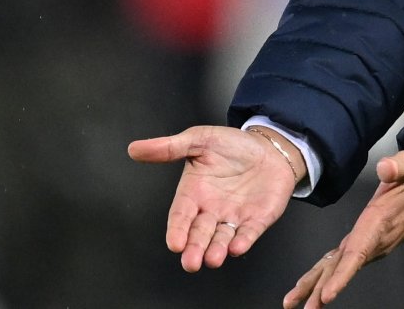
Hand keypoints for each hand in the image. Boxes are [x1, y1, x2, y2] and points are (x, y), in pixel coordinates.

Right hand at [128, 125, 299, 272]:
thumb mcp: (199, 140)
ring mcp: (234, 217)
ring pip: (222, 239)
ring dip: (217, 250)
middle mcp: (211, 211)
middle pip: (199, 234)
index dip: (177, 230)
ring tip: (213, 258)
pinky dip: (243, 241)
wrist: (269, 147)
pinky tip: (238, 247)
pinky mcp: (257, 220)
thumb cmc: (231, 145)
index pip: (181, 216)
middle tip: (191, 263)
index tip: (174, 244)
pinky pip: (249, 233)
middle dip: (195, 249)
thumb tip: (134, 149)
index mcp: (193, 194)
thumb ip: (169, 147)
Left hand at [284, 150, 403, 307]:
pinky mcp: (367, 241)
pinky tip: (312, 285)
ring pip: (340, 267)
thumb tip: (385, 168)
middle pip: (343, 267)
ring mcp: (371, 243)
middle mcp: (374, 239)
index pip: (359, 253)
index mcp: (380, 222)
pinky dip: (326, 274)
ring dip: (318, 285)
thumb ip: (399, 166)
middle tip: (299, 305)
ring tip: (296, 302)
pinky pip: (343, 260)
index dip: (343, 275)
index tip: (328, 294)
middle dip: (320, 288)